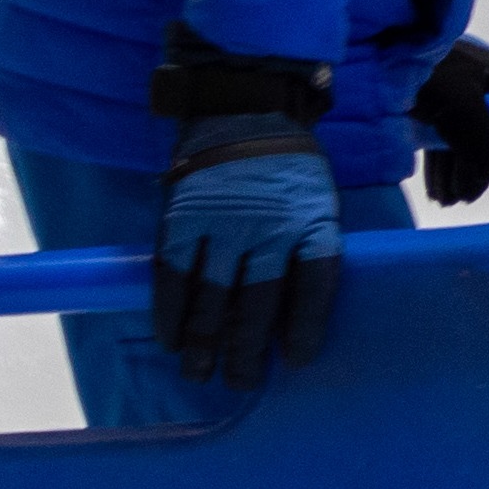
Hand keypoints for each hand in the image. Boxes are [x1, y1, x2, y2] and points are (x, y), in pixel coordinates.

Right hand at [152, 113, 341, 386]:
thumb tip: (295, 316)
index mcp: (313, 222)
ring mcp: (223, 222)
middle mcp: (270, 226)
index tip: (297, 360)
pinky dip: (169, 313)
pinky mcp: (182, 217)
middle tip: (241, 382)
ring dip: (204, 343)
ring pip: (212, 299)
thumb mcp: (319, 200)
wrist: (245, 106)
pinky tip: (171, 339)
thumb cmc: (289, 164)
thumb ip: (310, 249)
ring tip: (200, 372)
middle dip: (247, 353)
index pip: (314, 287)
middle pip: (259, 305)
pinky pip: (173, 276)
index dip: (306, 329)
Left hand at [415, 36, 488, 207]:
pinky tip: (437, 187)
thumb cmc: (427, 72)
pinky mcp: (436, 103)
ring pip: (471, 142)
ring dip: (461, 175)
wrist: (375, 47)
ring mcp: (463, 95)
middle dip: (482, 171)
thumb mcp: (460, 104)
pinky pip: (448, 139)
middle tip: (464, 197)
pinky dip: (445, 165)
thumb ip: (482, 142)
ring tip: (445, 197)